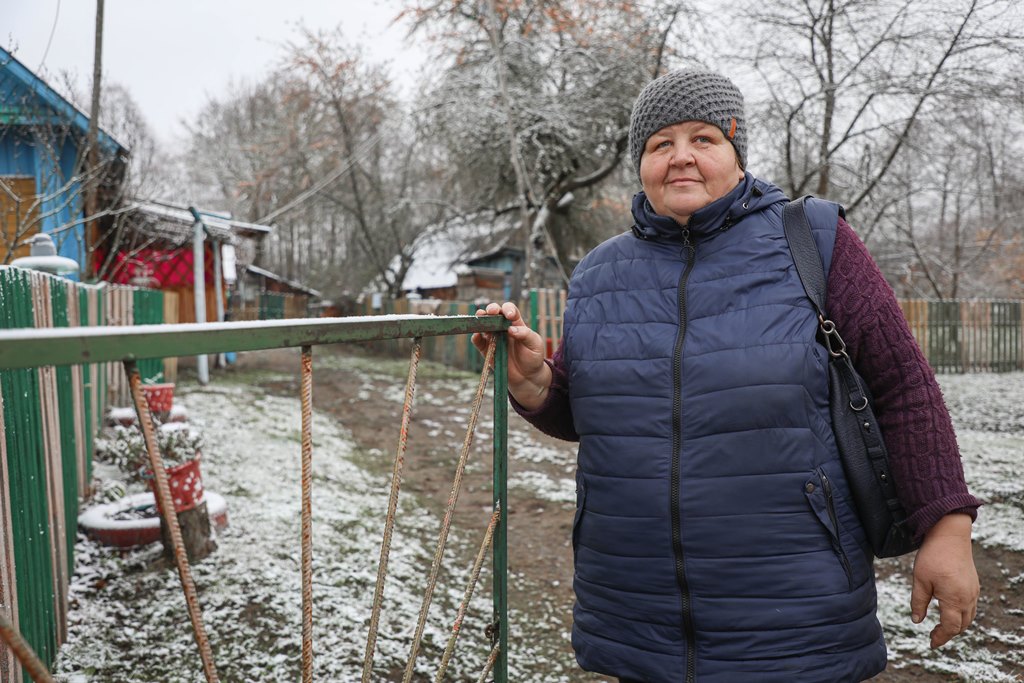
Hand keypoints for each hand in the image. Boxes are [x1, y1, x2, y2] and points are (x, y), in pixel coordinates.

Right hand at [472, 301, 551, 409]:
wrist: (527, 377)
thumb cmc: (533, 357)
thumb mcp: (535, 344)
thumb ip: (525, 335)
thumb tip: (510, 329)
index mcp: (516, 323)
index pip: (510, 310)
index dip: (508, 309)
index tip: (509, 316)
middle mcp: (503, 328)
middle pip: (494, 313)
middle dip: (491, 309)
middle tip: (491, 312)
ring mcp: (493, 338)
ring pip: (484, 325)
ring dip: (480, 320)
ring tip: (479, 319)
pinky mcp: (487, 350)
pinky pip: (478, 342)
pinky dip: (476, 338)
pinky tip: (477, 335)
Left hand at [910, 513, 978, 648]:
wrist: (950, 535)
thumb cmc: (932, 556)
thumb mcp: (920, 580)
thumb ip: (918, 602)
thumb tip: (916, 621)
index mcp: (954, 600)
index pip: (950, 628)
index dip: (940, 637)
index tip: (931, 643)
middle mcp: (968, 598)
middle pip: (961, 625)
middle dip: (948, 633)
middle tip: (934, 636)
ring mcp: (973, 591)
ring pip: (968, 617)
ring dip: (956, 624)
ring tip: (941, 626)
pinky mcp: (974, 584)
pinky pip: (971, 606)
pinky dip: (961, 614)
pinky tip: (949, 610)